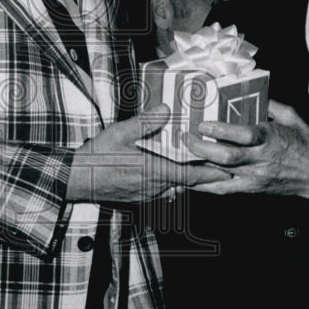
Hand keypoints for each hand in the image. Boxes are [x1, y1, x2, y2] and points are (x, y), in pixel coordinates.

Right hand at [67, 105, 230, 203]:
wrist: (78, 180)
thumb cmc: (98, 156)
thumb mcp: (120, 132)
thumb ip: (146, 121)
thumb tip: (166, 109)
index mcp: (155, 171)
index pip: (192, 175)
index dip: (213, 173)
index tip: (229, 169)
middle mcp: (156, 187)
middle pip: (188, 183)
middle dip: (204, 175)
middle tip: (221, 166)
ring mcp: (148, 195)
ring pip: (176, 187)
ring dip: (187, 178)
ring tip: (198, 166)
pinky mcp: (140, 198)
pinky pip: (163, 191)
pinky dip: (172, 182)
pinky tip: (169, 172)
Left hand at [185, 100, 308, 206]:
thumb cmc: (307, 144)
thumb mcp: (292, 117)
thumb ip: (270, 103)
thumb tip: (252, 89)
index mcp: (270, 139)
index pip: (243, 136)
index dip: (220, 131)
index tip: (203, 124)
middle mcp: (261, 160)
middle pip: (227, 157)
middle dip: (201, 147)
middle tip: (184, 137)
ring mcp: (255, 178)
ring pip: (221, 173)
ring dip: (199, 164)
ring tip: (180, 154)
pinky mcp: (252, 190)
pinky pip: (224, 191)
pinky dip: (205, 186)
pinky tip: (190, 179)